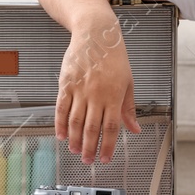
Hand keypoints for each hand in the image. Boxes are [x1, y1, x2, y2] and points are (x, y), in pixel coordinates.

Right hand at [54, 16, 140, 163]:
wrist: (96, 33)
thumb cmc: (114, 56)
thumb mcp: (128, 81)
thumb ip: (128, 108)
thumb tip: (135, 128)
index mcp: (114, 95)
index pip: (111, 127)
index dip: (108, 146)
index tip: (105, 159)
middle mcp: (97, 94)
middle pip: (92, 128)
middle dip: (90, 148)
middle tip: (88, 161)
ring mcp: (80, 89)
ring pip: (76, 121)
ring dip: (75, 139)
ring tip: (76, 151)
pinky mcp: (66, 84)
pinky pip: (61, 108)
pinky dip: (60, 124)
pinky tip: (61, 135)